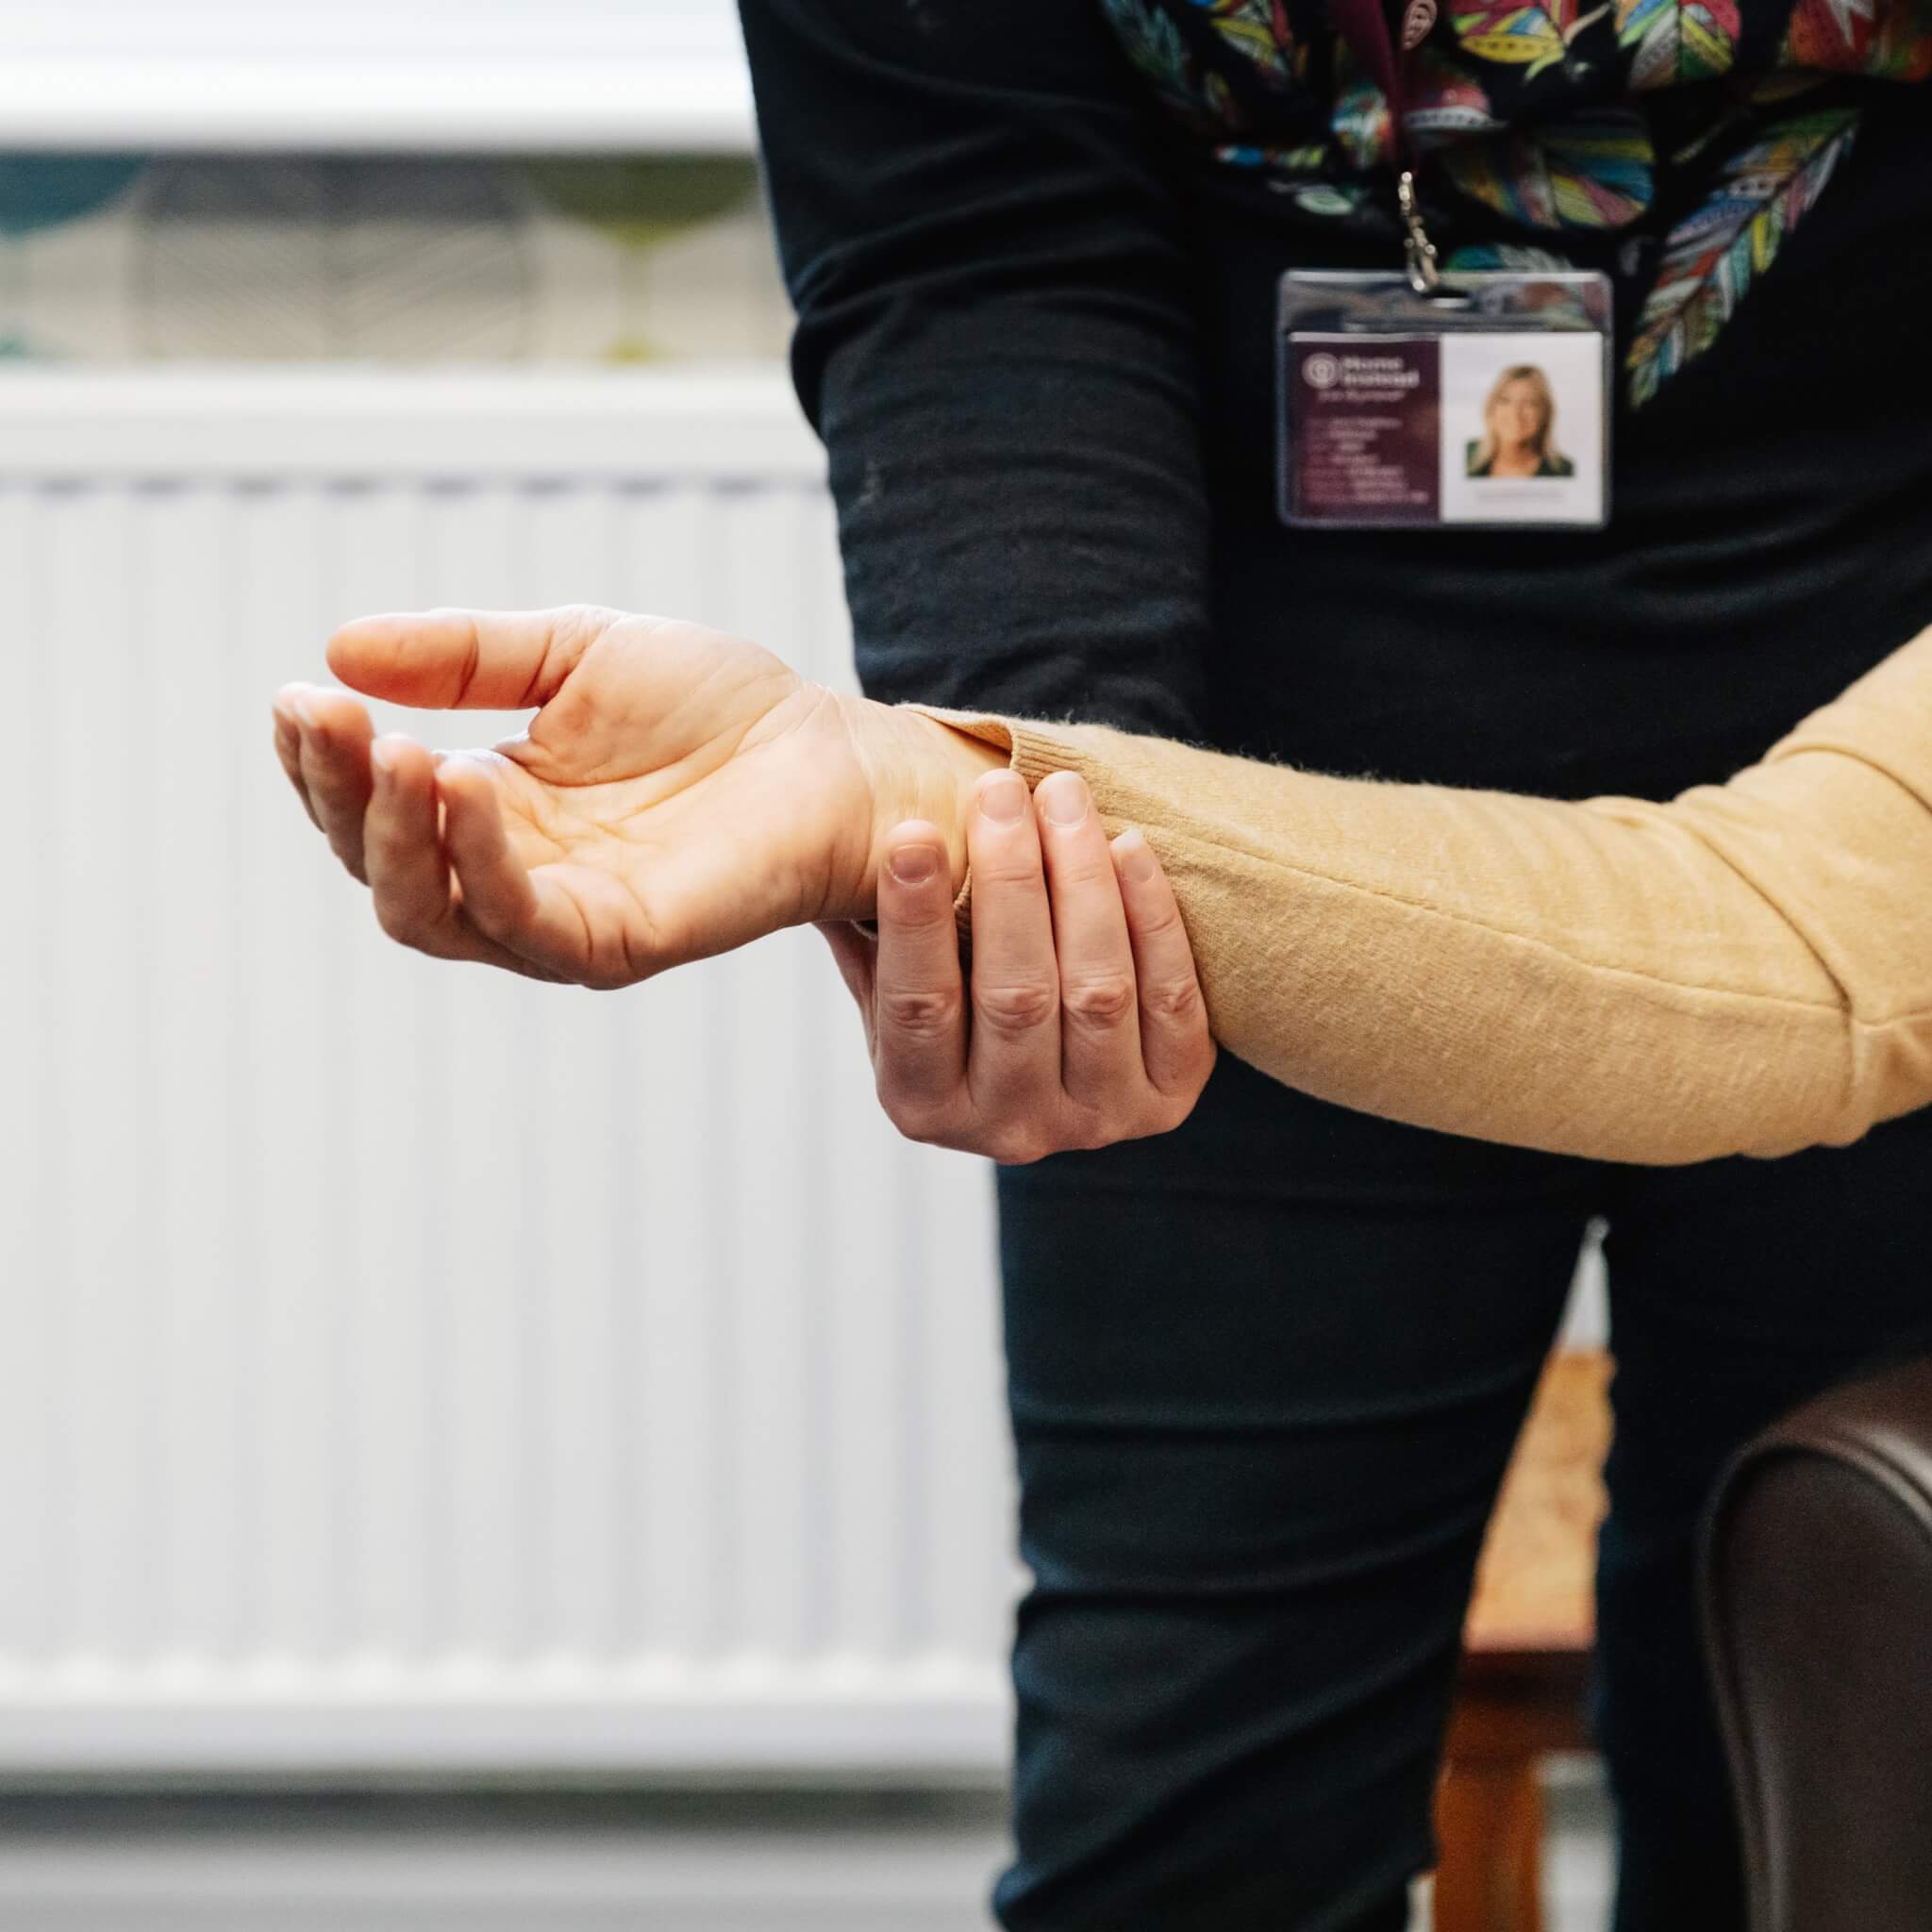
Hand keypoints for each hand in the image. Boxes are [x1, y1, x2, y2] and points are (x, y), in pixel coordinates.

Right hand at [269, 604, 1001, 987]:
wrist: (834, 749)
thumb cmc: (717, 709)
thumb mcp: (571, 653)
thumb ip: (463, 656)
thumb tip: (335, 649)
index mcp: (490, 811)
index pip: (371, 805)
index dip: (322, 759)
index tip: (298, 694)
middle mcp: (511, 876)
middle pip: (380, 869)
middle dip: (339, 796)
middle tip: (327, 717)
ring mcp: (561, 919)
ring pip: (431, 914)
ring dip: (396, 835)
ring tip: (394, 750)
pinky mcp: (621, 942)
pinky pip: (527, 925)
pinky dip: (486, 864)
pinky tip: (471, 788)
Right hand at [815, 767, 1215, 1163]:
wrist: (1054, 1053)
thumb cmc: (953, 989)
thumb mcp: (888, 973)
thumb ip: (861, 921)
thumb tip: (809, 829)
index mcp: (921, 1104)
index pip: (917, 1007)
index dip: (915, 919)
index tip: (910, 831)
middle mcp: (1008, 1131)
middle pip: (1016, 996)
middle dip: (1010, 880)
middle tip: (998, 789)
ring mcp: (1095, 1121)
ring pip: (1096, 991)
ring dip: (1084, 882)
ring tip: (1063, 795)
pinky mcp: (1168, 1100)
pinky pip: (1172, 1002)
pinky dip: (1154, 920)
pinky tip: (1129, 846)